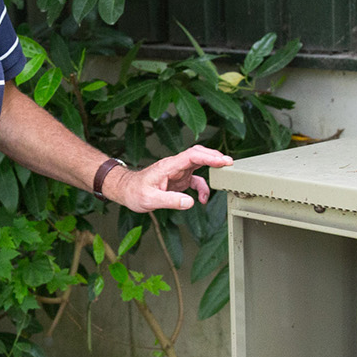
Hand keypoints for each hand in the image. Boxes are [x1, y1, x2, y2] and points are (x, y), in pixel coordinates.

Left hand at [108, 144, 232, 211]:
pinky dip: (202, 187)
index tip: (223, 161)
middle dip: (215, 157)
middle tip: (230, 164)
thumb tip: (190, 202)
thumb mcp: (150, 200)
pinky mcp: (178, 179)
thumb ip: (170, 201)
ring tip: (223, 179)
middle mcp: (174, 165)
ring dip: (211, 170)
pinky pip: (195, 179)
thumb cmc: (134, 192)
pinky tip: (202, 199)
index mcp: (168, 166)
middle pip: (198, 154)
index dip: (209, 157)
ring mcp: (177, 171)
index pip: (192, 156)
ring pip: (199, 164)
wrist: (126, 191)